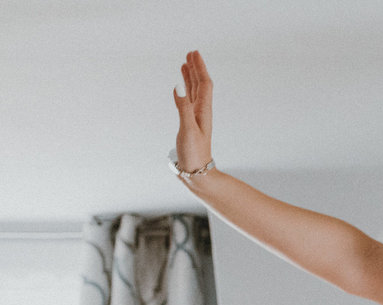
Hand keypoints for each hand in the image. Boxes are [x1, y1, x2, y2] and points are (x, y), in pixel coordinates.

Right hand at [172, 50, 213, 170]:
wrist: (197, 172)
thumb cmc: (193, 154)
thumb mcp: (187, 129)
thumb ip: (182, 108)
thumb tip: (178, 86)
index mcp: (203, 111)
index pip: (204, 84)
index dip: (200, 68)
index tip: (194, 54)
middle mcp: (201, 112)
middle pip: (200, 85)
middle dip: (196, 69)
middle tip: (190, 53)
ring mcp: (195, 118)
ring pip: (194, 92)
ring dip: (190, 78)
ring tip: (185, 64)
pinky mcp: (189, 124)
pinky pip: (187, 102)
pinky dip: (184, 91)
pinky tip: (180, 87)